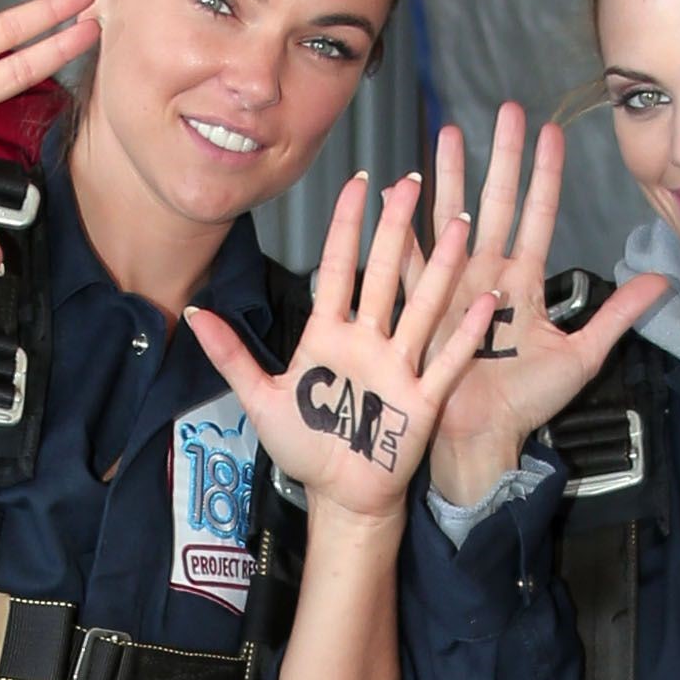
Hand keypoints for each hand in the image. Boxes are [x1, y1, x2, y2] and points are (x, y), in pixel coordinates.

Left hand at [185, 172, 496, 530]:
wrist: (340, 497)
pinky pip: (447, 362)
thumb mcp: (260, 398)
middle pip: (385, 273)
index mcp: (329, 335)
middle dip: (397, 227)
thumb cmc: (304, 450)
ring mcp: (398, 366)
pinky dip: (464, 334)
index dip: (345, 227)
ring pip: (422, 306)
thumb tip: (194, 314)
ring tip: (459, 224)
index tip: (356, 185)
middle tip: (411, 182)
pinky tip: (485, 301)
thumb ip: (231, 355)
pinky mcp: (422, 398)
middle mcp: (368, 341)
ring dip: (440, 267)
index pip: (337, 268)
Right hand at [410, 107, 663, 508]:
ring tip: (450, 133)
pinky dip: (403, 226)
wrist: (484, 437)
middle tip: (505, 110)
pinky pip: (412, 259)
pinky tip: (399, 191)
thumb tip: (661, 282)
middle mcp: (489, 274)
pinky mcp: (426, 306)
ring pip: (452, 217)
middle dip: (501, 156)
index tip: (550, 132)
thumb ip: (617, 314)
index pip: (538, 215)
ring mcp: (455, 285)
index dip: (545, 174)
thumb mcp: (581, 355)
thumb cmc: (527, 403)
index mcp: (524, 282)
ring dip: (452, 175)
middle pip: (496, 202)